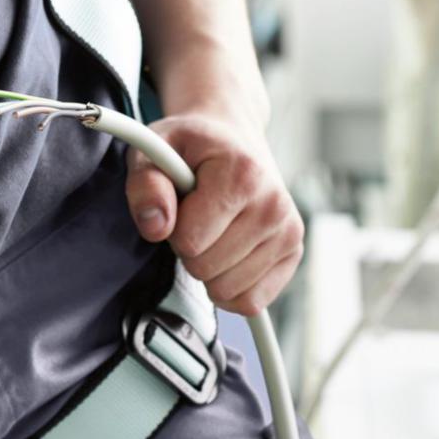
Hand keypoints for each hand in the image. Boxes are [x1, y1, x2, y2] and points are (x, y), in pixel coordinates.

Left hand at [124, 112, 303, 314]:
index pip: (189, 241)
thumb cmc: (190, 146)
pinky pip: (250, 302)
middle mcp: (273, 205)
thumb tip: (156, 227)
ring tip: (212, 227)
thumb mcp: (154, 151)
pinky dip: (228, 288)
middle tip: (195, 215)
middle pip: (205, 268)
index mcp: (242, 175)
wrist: (231, 137)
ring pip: (226, 290)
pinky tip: (225, 254)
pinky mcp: (292, 252)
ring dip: (208, 266)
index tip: (180, 202)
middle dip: (188, 247)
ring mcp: (288, 231)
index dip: (171, 227)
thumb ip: (145, 186)